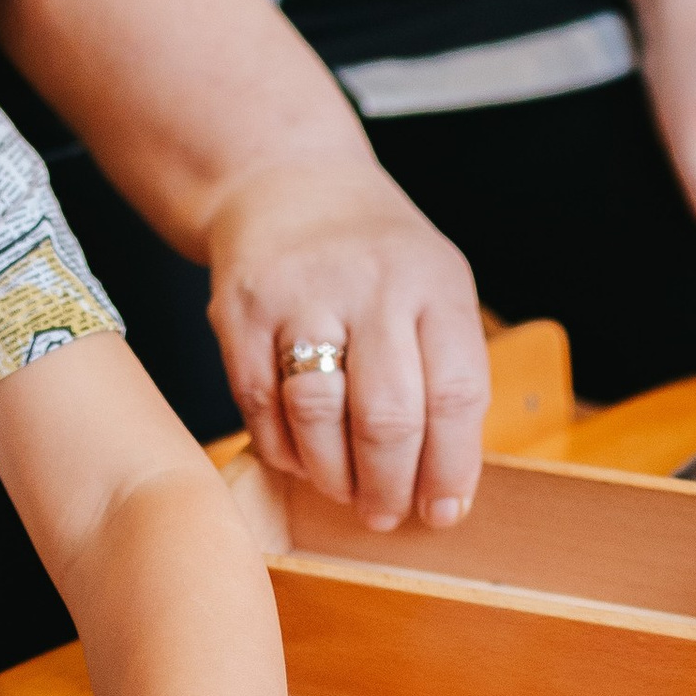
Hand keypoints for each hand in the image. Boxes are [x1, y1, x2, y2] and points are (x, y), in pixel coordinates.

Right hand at [204, 169, 490, 532]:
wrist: (288, 181)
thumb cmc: (376, 257)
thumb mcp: (435, 286)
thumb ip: (444, 371)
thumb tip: (444, 489)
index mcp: (434, 280)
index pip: (456, 392)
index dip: (452, 467)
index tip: (444, 510)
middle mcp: (369, 282)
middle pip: (387, 416)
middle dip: (390, 486)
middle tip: (387, 514)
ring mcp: (299, 293)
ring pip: (316, 415)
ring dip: (333, 476)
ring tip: (345, 491)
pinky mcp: (239, 309)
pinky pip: (258, 406)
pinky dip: (282, 449)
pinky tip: (300, 455)